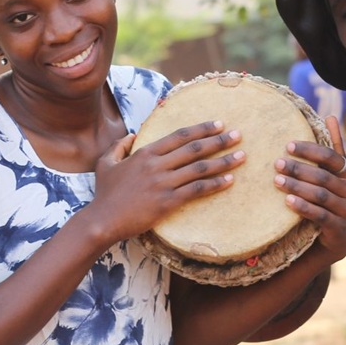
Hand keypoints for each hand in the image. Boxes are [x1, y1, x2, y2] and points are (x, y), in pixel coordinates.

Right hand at [88, 121, 244, 242]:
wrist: (103, 220)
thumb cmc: (105, 193)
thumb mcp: (106, 163)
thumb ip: (119, 146)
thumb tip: (132, 135)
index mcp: (145, 152)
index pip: (179, 136)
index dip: (201, 129)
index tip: (219, 124)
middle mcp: (157, 165)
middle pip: (194, 149)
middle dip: (219, 141)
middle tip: (239, 135)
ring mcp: (163, 183)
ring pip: (200, 169)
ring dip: (224, 161)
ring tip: (242, 157)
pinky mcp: (168, 202)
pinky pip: (197, 190)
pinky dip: (215, 184)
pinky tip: (229, 181)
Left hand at [274, 115, 345, 262]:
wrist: (343, 237)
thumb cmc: (335, 199)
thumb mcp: (337, 174)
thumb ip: (334, 148)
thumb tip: (330, 115)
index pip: (330, 157)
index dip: (310, 150)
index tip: (287, 146)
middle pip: (322, 176)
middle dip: (298, 169)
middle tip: (276, 164)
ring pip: (320, 195)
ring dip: (297, 187)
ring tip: (277, 181)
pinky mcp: (339, 228)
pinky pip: (320, 215)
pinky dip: (303, 207)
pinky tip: (288, 201)